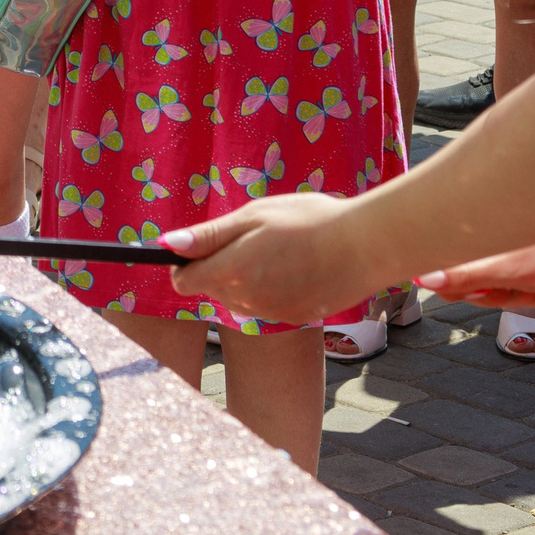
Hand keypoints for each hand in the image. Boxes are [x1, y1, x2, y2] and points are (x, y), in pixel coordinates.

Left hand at [163, 192, 383, 326]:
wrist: (366, 247)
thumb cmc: (309, 222)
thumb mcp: (253, 216)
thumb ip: (209, 236)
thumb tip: (168, 245)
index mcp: (231, 271)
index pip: (183, 280)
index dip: (184, 262)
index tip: (199, 246)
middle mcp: (246, 300)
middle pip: (210, 288)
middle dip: (218, 266)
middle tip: (250, 238)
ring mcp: (271, 313)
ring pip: (237, 298)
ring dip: (243, 278)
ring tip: (275, 251)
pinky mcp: (293, 318)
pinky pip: (264, 305)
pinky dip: (269, 289)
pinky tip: (293, 268)